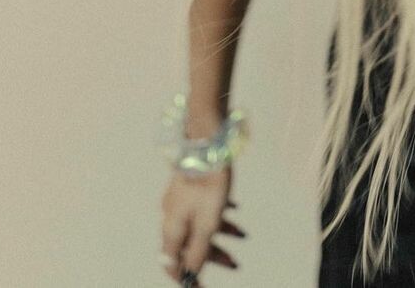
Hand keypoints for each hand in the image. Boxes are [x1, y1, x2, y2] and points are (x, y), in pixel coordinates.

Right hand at [160, 164, 245, 280]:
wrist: (208, 140)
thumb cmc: (209, 182)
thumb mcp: (208, 223)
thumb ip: (198, 251)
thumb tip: (190, 275)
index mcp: (172, 227)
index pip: (171, 263)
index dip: (185, 278)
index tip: (200, 287)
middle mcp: (172, 214)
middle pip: (189, 244)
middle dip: (212, 256)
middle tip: (235, 264)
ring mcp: (180, 198)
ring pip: (198, 224)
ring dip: (220, 234)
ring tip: (243, 235)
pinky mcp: (191, 184)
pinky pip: (203, 206)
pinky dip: (218, 214)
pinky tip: (234, 210)